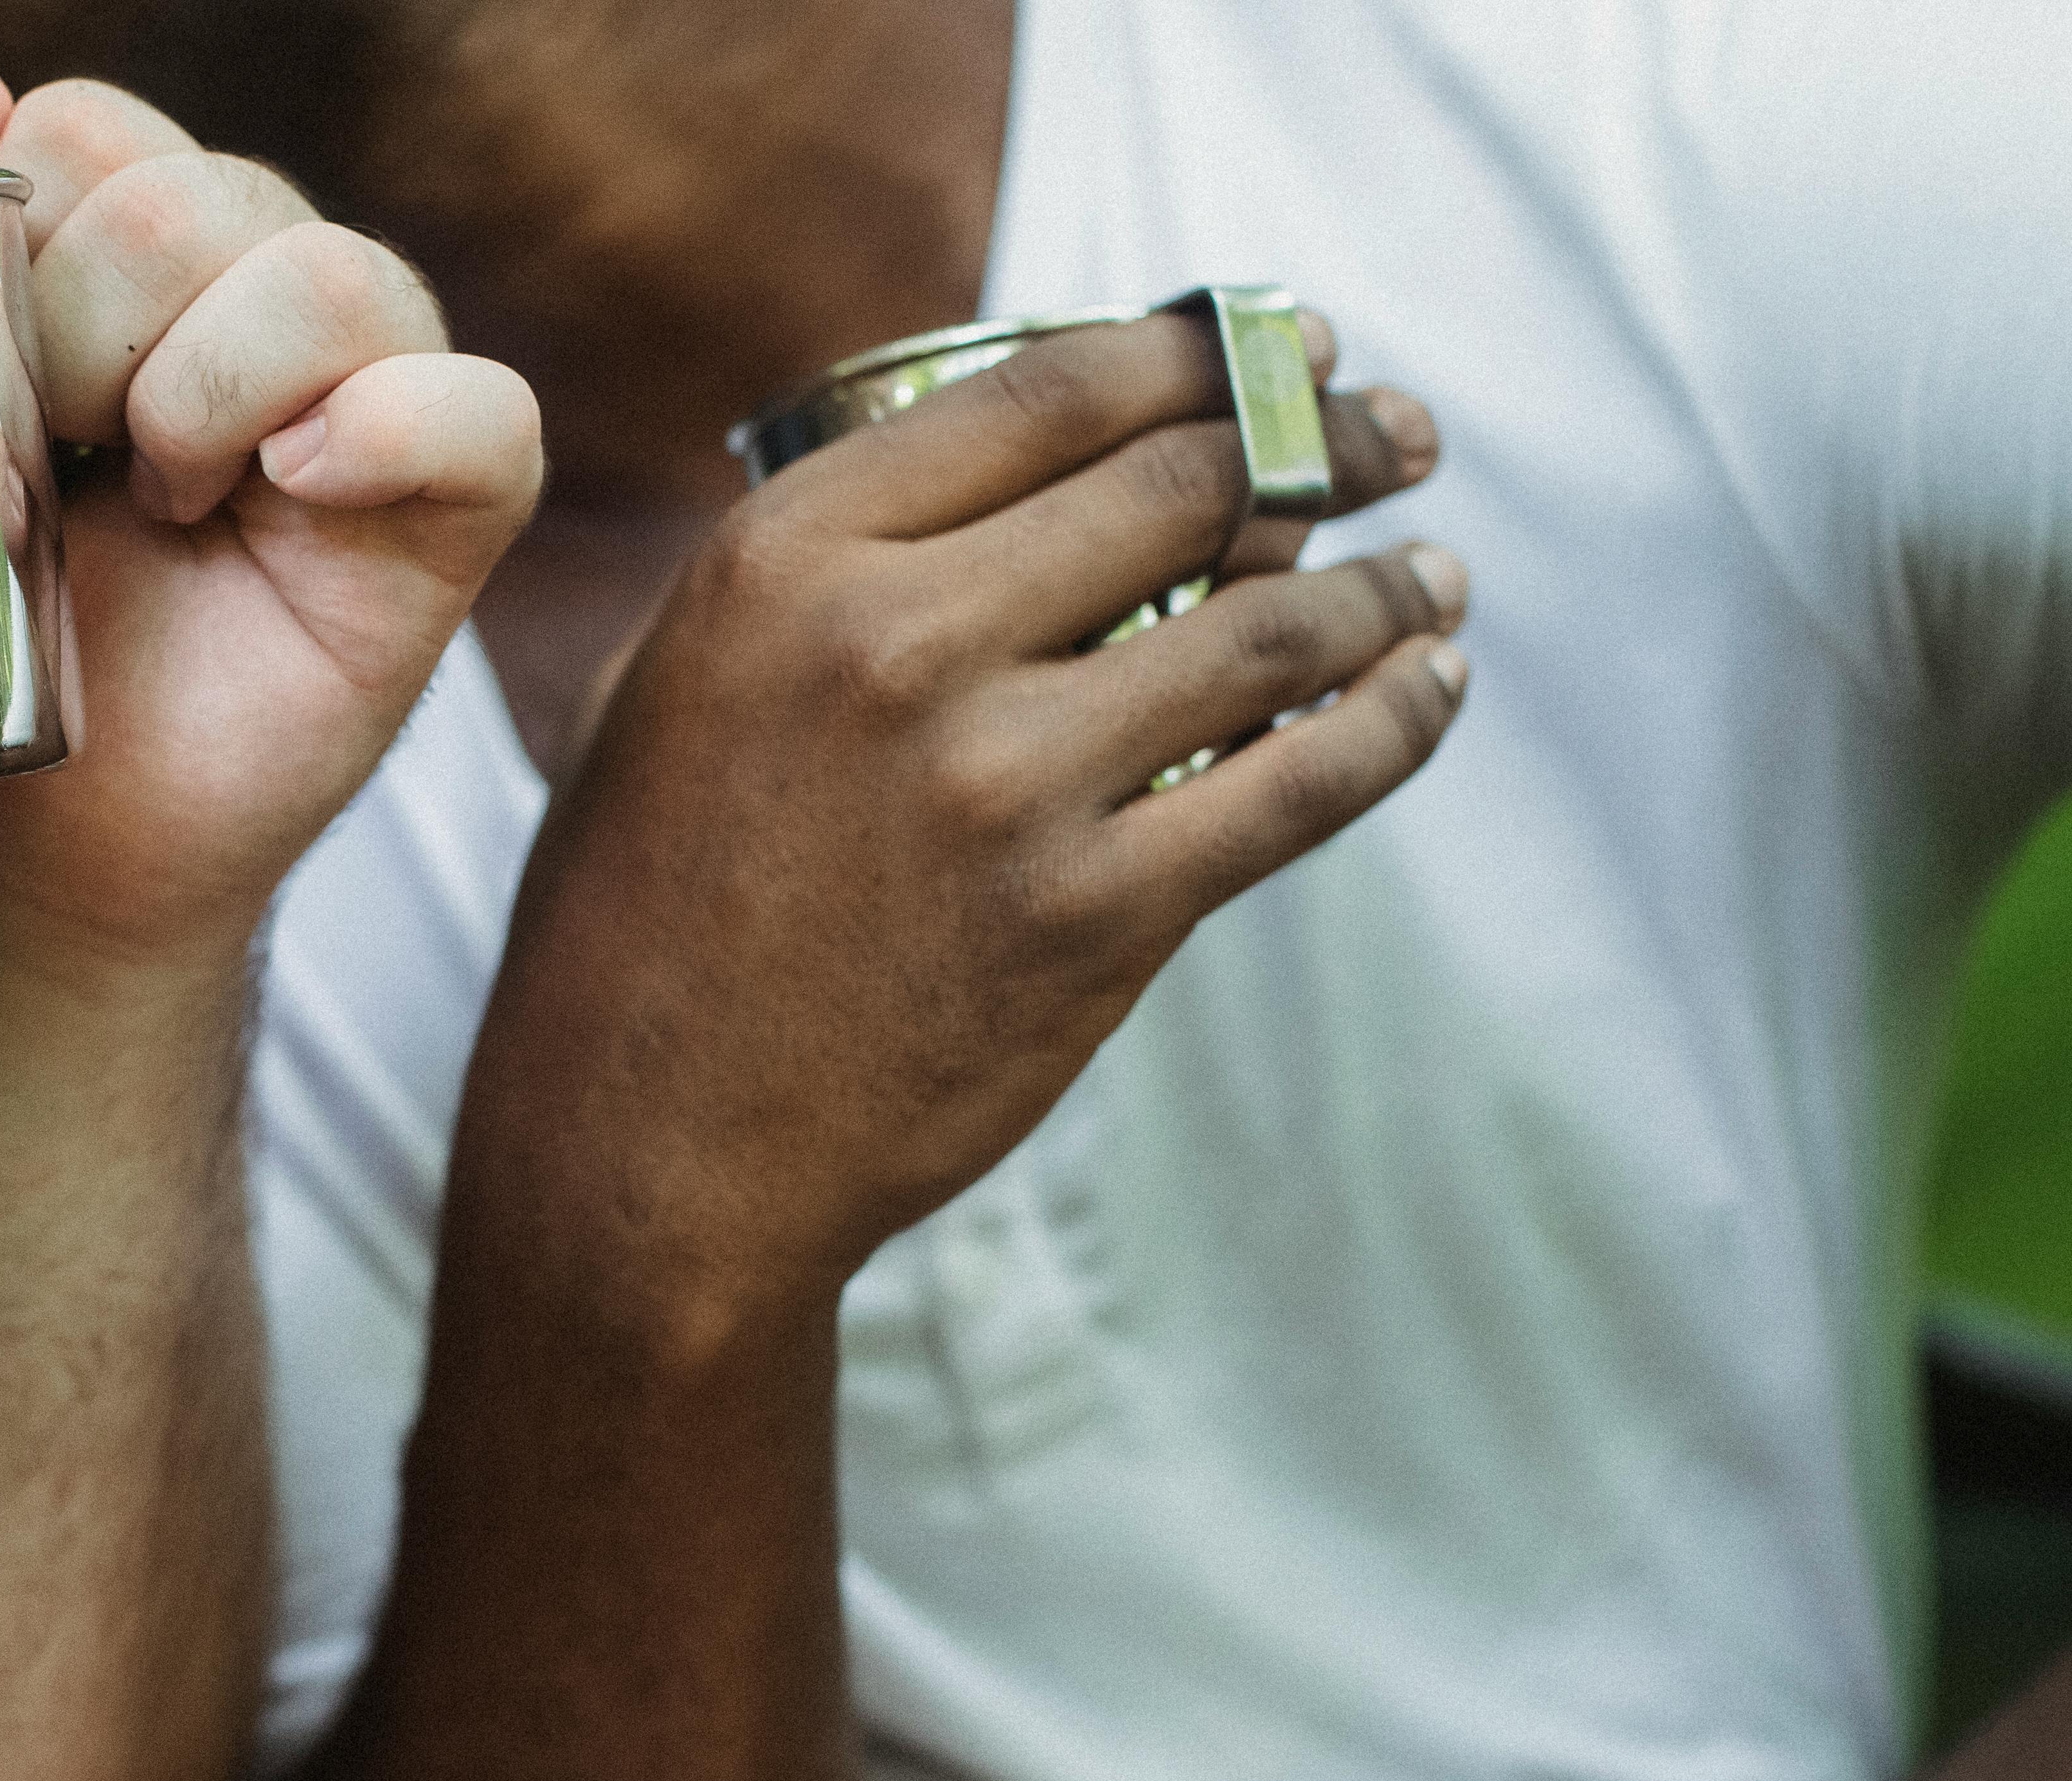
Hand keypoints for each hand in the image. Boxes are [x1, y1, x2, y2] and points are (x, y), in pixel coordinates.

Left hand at [0, 70, 544, 970]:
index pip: (91, 133)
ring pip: (334, 275)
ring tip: (167, 506)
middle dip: (93, 332)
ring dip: (210, 394)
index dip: (16, 241)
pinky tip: (296, 487)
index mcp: (136, 260)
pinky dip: (390, 430)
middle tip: (66, 465)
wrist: (26, 843)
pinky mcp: (451, 518)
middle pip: (199, 194)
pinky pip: (485, 412)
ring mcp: (374, 400)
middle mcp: (266, 300)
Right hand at [460, 311, 1465, 1321]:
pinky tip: (1429, 687)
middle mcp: (897, 644)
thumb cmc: (642, 915)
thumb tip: (996, 494)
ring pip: (1267, 629)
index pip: (1048, 393)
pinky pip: (1297, 784)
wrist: (643, 1147)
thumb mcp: (669, 687)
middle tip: (1393, 435)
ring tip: (1428, 575)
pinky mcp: (1091, 917)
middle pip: (1181, 483)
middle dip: (1324, 439)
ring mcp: (1004, 784)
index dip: (1200, 347)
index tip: (1282, 342)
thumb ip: (814, 579)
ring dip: (1379, 585)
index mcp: (784, 562)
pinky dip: (1393, 724)